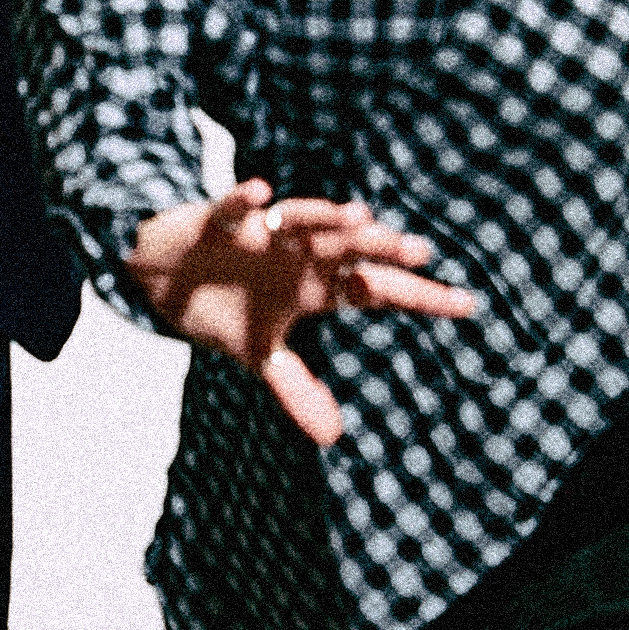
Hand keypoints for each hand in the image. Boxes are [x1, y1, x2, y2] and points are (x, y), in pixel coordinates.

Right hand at [125, 180, 477, 445]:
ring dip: (326, 219)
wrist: (163, 279)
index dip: (418, 296)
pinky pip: (233, 207)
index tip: (465, 304)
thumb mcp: (260, 356)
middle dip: (378, 249)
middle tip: (418, 250)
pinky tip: (260, 192)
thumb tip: (332, 437)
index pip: (376, 290)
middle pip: (347, 251)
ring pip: (302, 221)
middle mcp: (297, 256)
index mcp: (314, 288)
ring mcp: (261, 235)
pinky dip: (244, 200)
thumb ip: (296, 390)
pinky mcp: (220, 221)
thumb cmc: (222, 309)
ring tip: (360, 217)